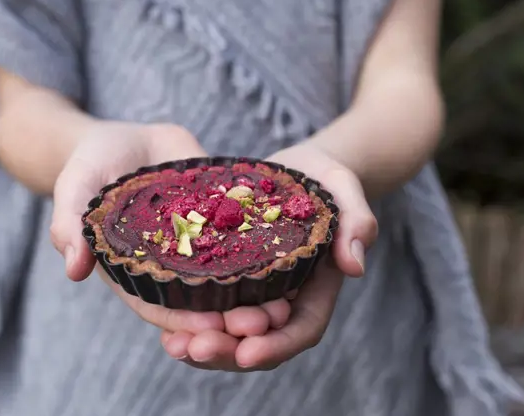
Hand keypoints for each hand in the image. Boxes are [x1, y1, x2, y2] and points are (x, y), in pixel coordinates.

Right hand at [49, 121, 290, 337]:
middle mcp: (172, 264)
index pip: (161, 306)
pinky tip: (296, 255)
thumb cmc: (92, 163)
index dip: (186, 321)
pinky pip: (246, 238)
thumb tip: (74, 268)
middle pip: (203, 300)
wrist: (127, 136)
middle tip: (266, 321)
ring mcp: (199, 243)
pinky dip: (267, 252)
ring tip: (288, 301)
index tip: (215, 327)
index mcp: (136, 271)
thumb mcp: (77, 187)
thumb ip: (70, 222)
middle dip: (231, 316)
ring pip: (231, 276)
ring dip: (257, 293)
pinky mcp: (221, 220)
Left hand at [160, 143, 377, 369]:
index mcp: (316, 288)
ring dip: (202, 343)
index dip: (276, 346)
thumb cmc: (327, 180)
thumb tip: (355, 266)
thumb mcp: (345, 191)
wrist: (299, 169)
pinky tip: (165, 323)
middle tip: (194, 348)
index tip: (248, 352)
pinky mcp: (229, 277)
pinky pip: (209, 307)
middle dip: (228, 351)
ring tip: (173, 344)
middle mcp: (284, 298)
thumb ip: (357, 223)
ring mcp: (255, 291)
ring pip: (229, 332)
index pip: (300, 330)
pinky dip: (188, 319)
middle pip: (259, 341)